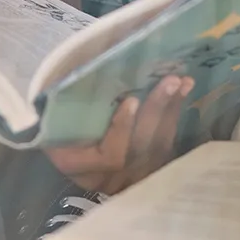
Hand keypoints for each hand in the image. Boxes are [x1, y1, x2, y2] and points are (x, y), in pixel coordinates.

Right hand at [45, 75, 193, 193]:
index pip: (107, 156)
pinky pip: (167, 146)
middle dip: (156, 112)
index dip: (121, 131)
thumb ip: (69, 98)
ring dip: (171, 111)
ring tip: (182, 82)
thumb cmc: (58, 123)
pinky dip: (175, 117)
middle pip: (138, 149)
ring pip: (156, 148)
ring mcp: (130, 177)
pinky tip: (184, 92)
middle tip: (170, 81)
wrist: (69, 143)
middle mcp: (105, 177)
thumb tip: (88, 63)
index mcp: (75, 163)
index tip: (131, 100)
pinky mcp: (148, 171)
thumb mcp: (55, 115)